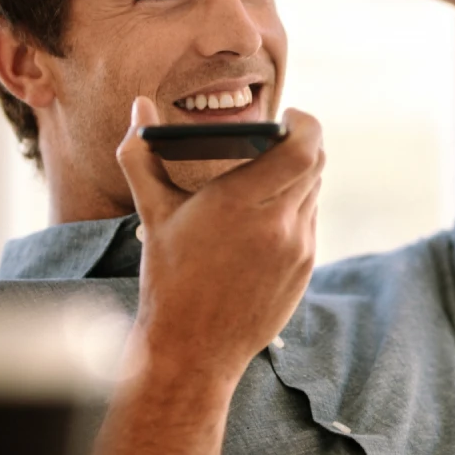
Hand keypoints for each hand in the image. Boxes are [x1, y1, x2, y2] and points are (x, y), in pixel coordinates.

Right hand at [116, 96, 323, 385]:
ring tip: (271, 174)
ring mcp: (297, 248)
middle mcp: (278, 223)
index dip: (306, 123)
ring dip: (299, 176)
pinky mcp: (304, 268)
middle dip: (302, 144)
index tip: (288, 117)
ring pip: (314, 191)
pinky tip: (269, 214)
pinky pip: (310, 222)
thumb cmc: (168, 279)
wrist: (192, 350)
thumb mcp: (153, 213)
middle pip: (316, 163)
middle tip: (279, 138)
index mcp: (241, 201)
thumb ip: (140, 153)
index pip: (304, 147)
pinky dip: (296, 208)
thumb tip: (138, 104)